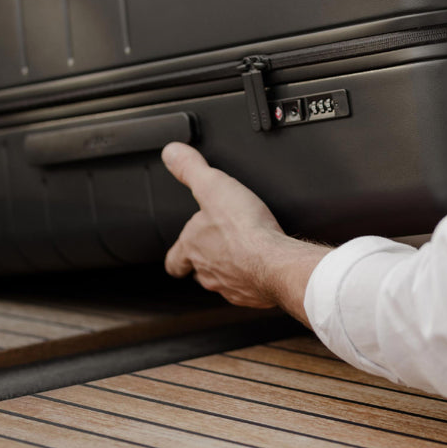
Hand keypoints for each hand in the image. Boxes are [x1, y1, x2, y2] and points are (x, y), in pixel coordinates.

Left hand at [162, 142, 330, 322]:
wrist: (275, 262)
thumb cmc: (243, 229)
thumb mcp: (212, 186)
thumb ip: (191, 169)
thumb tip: (171, 152)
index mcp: (193, 247)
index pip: (174, 261)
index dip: (177, 257)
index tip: (178, 256)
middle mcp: (208, 272)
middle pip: (199, 272)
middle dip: (206, 260)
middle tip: (217, 246)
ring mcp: (231, 286)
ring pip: (223, 281)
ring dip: (230, 269)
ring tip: (243, 253)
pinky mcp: (254, 294)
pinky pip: (249, 288)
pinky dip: (253, 277)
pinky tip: (263, 264)